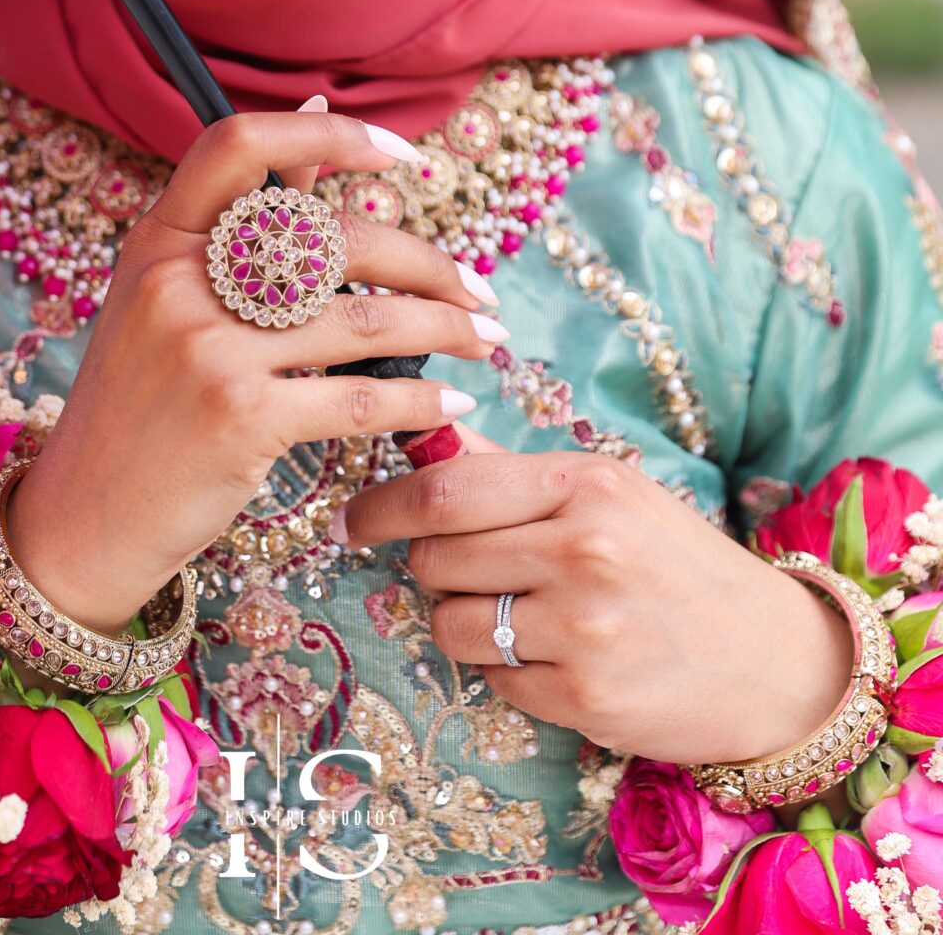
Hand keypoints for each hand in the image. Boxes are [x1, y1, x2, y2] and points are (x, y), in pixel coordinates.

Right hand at [7, 108, 506, 632]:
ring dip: (444, 331)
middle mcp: (178, 282)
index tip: (401, 154)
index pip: (239, 145)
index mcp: (159, 239)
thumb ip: (241, 219)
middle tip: (477, 290)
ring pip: (366, 322)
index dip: (328, 137)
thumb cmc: (141, 402)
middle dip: (427, 264)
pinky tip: (447, 404)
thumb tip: (313, 112)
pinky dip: (418, 401)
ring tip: (483, 341)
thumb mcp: (168, 296)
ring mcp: (207, 349)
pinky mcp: (240, 418)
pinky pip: (360, 398)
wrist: (85, 516)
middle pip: (333, 238)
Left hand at [338, 448, 853, 764]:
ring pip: (452, 624)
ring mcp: (583, 627)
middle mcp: (583, 550)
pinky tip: (555, 657)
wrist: (776, 661)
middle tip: (458, 572)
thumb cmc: (681, 566)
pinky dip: (506, 672)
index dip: (384, 504)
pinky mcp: (585, 696)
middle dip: (428, 567)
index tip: (356, 517)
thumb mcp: (611, 495)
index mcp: (586, 485)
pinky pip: (494, 681)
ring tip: (516, 617)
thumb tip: (427, 435)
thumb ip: (517, 473)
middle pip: (436, 557)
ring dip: (463, 623)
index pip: (446, 489)